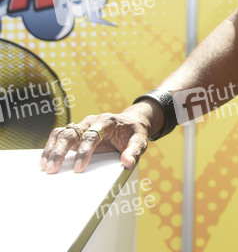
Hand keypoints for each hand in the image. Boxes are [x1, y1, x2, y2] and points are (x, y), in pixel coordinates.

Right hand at [40, 105, 155, 173]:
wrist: (130, 123)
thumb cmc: (133, 133)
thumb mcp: (140, 140)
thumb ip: (134, 151)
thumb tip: (127, 163)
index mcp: (107, 121)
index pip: (92, 135)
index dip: (84, 152)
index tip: (79, 168)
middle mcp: (91, 121)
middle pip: (72, 132)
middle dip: (60, 151)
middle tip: (53, 169)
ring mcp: (82, 126)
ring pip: (62, 133)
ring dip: (52, 149)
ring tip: (45, 167)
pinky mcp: (76, 133)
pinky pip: (59, 136)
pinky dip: (51, 147)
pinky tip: (45, 161)